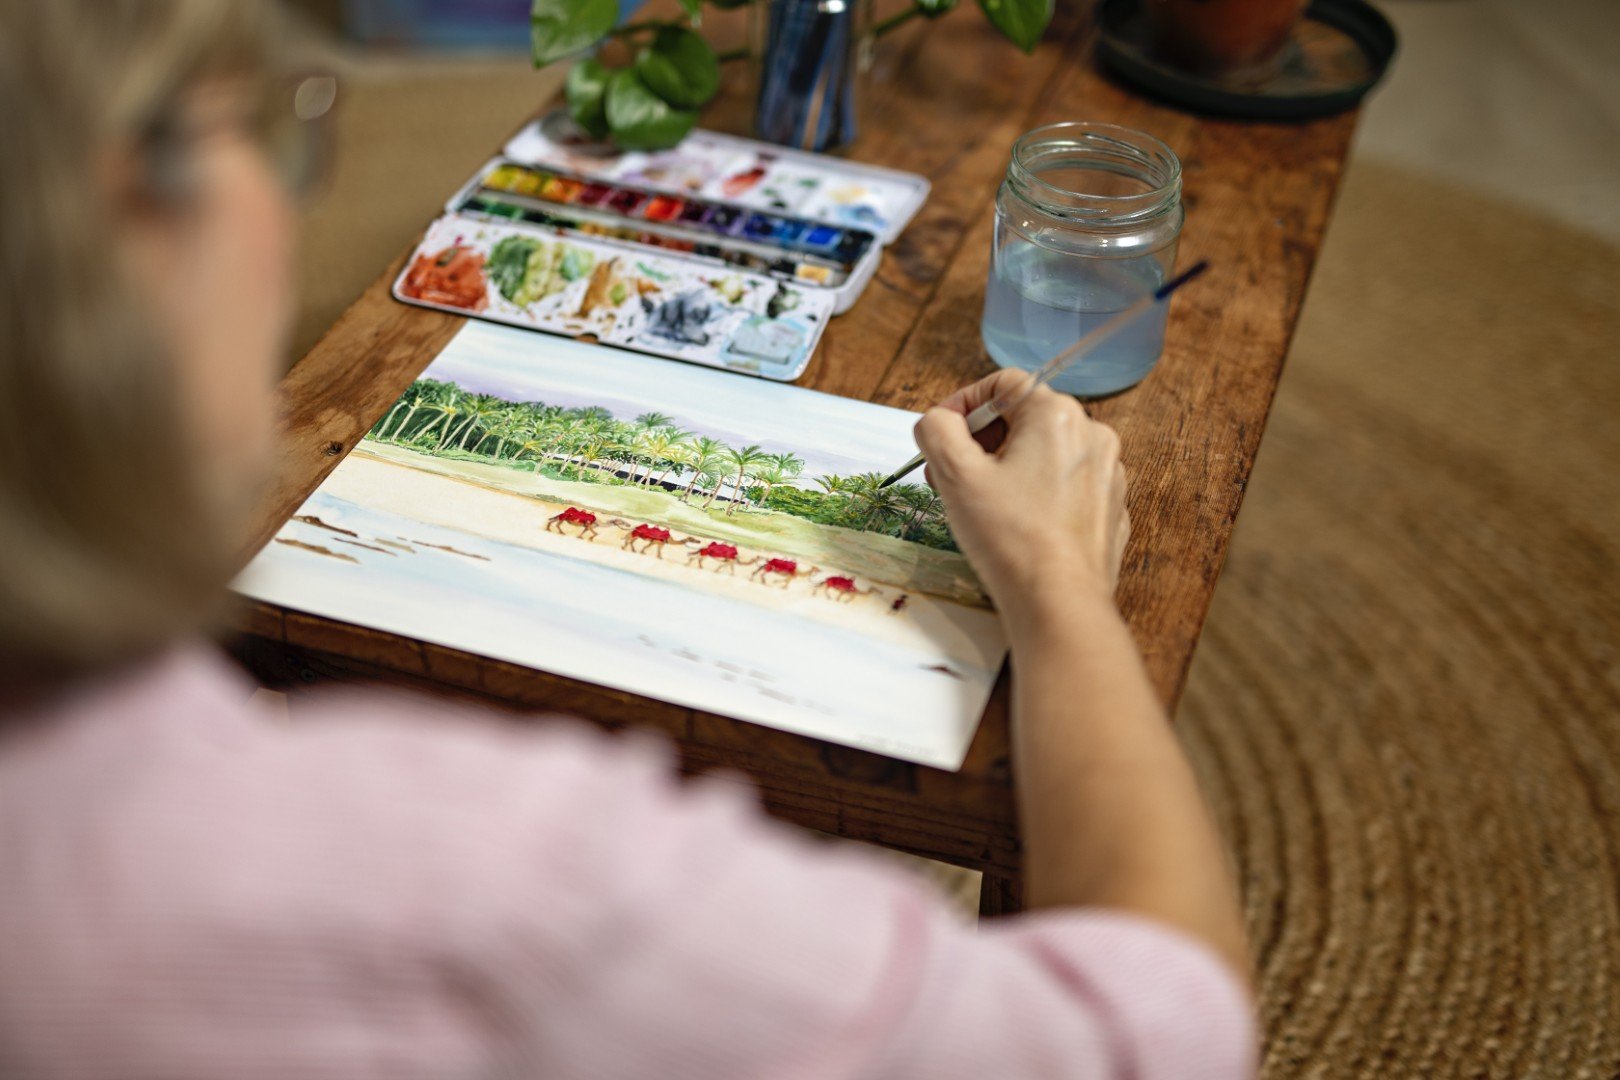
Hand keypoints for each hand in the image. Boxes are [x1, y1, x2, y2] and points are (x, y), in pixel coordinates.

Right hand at [914, 370, 1129, 620]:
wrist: (1058, 602)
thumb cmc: (1010, 538)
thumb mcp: (955, 474)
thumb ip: (937, 430)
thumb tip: (937, 421)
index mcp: (1057, 415)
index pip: (1004, 383)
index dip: (963, 404)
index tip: (940, 436)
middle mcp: (1092, 436)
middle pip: (1024, 418)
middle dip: (981, 441)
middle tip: (950, 475)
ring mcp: (1107, 474)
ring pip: (1045, 454)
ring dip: (1006, 469)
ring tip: (979, 504)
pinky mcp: (1109, 509)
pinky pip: (1064, 487)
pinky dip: (1035, 495)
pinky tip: (1014, 526)